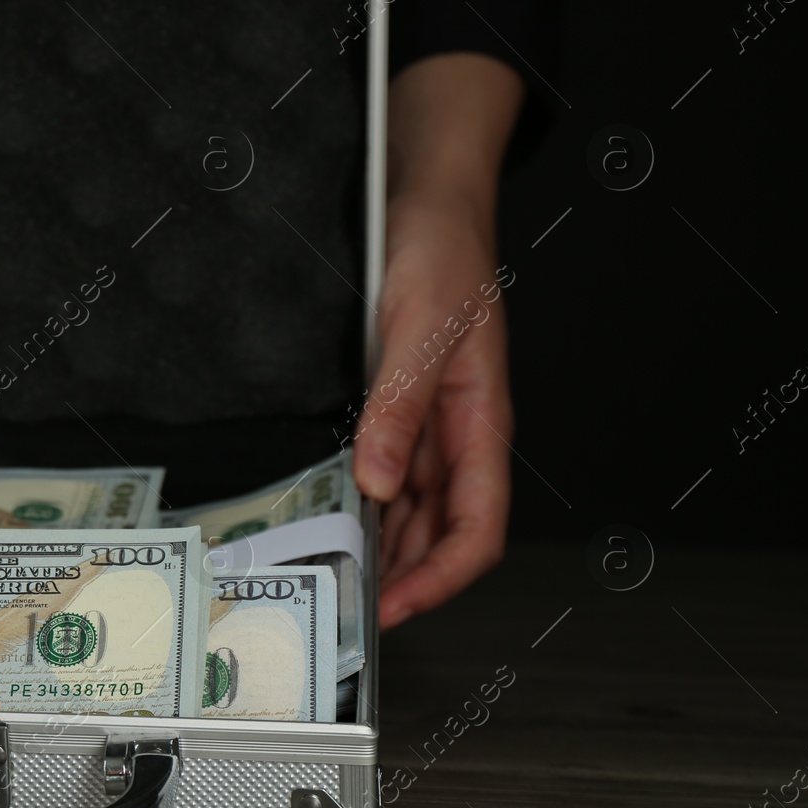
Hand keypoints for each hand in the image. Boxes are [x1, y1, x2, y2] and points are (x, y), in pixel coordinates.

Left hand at [352, 53, 523, 629]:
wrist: (427, 198)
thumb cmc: (443, 252)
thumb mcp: (420, 327)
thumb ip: (401, 407)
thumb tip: (380, 483)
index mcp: (482, 423)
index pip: (479, 529)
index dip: (441, 580)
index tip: (393, 609)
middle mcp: (458, 433)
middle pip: (441, 532)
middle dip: (401, 577)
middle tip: (342, 602)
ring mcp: (428, 423)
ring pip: (410, 509)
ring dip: (378, 544)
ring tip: (327, 569)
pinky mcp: (398, 404)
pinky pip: (385, 470)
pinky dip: (360, 499)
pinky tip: (326, 510)